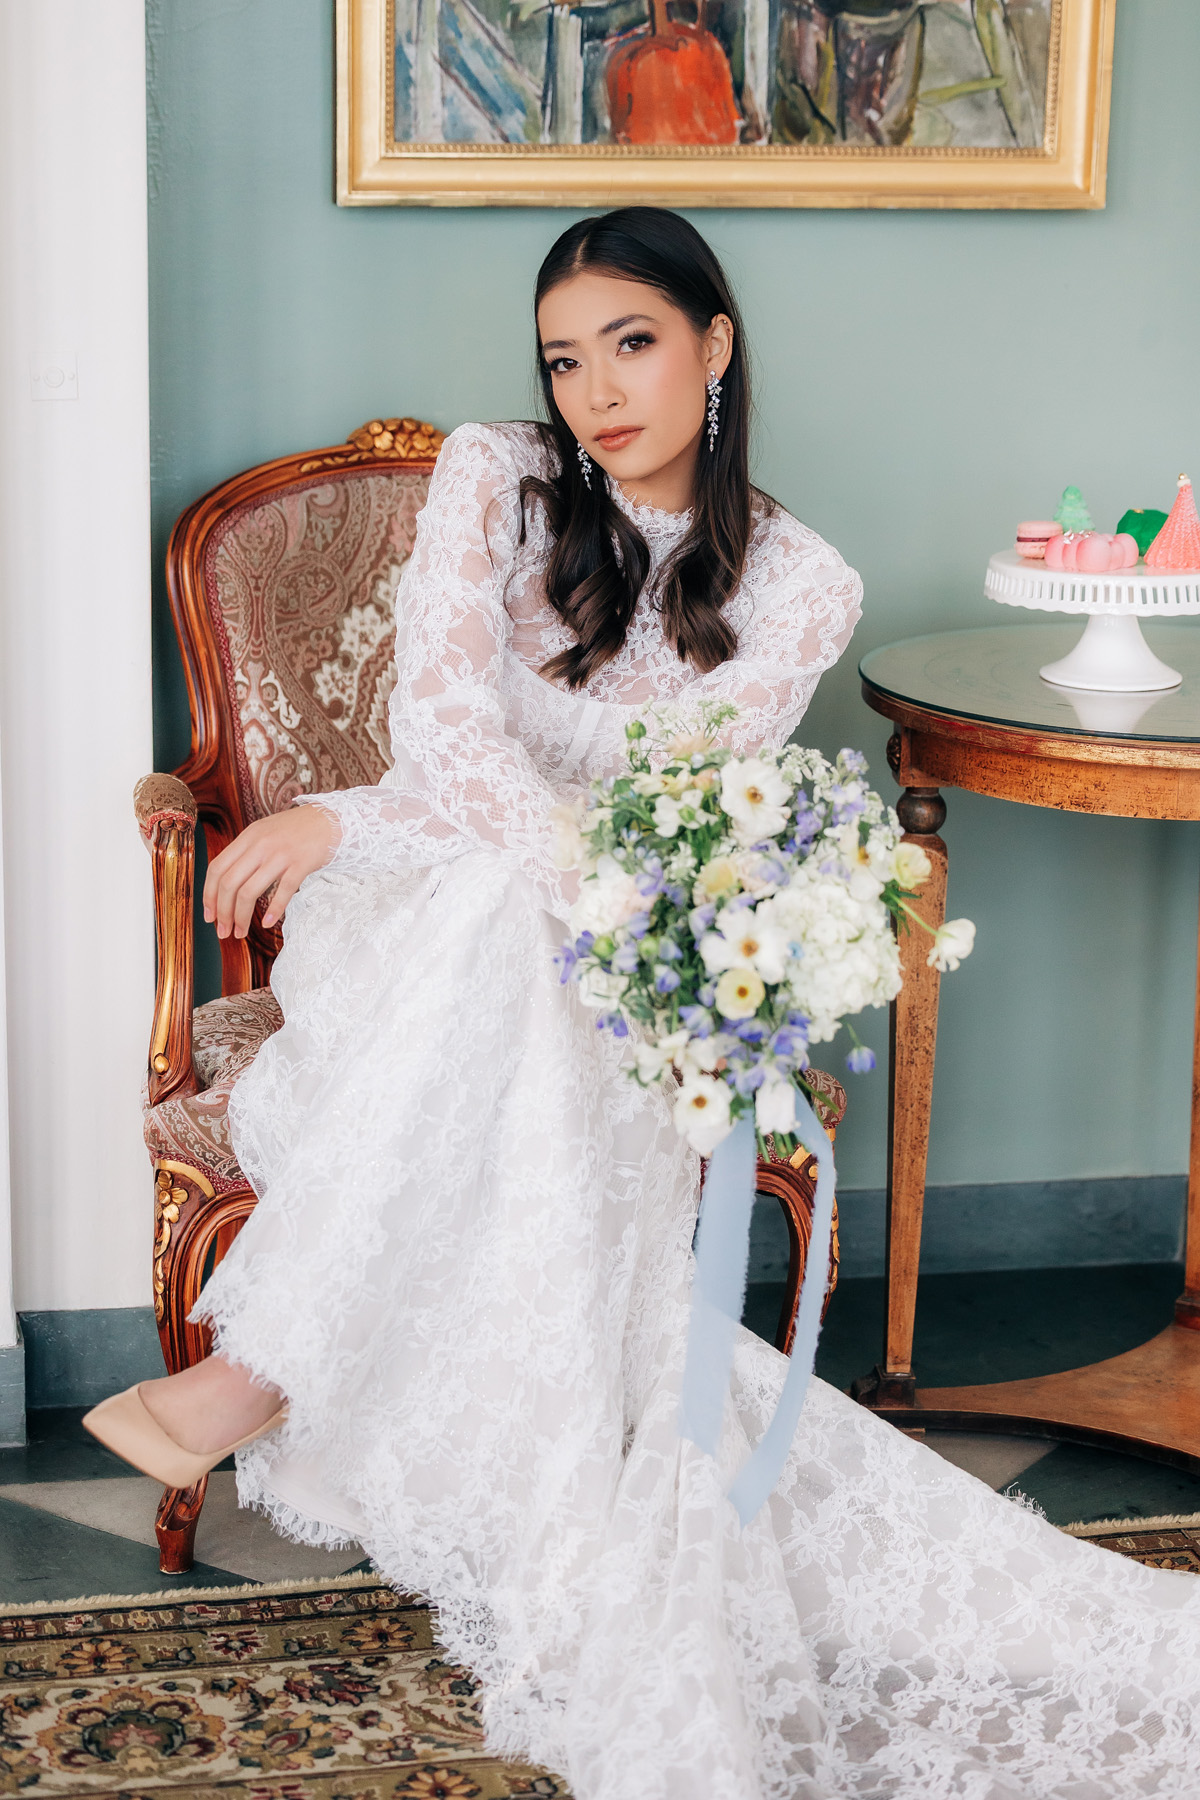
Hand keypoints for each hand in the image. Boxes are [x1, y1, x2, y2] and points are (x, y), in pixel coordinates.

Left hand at [203, 805, 338, 939]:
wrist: (332, 819)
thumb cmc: (298, 830)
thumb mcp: (265, 833)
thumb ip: (247, 852)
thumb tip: (227, 882)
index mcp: (248, 837)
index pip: (216, 868)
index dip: (208, 895)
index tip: (209, 915)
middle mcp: (260, 845)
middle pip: (229, 883)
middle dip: (223, 912)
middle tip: (223, 931)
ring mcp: (281, 854)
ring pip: (249, 891)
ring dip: (241, 917)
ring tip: (240, 932)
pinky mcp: (301, 864)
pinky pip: (282, 891)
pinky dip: (273, 910)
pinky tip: (268, 923)